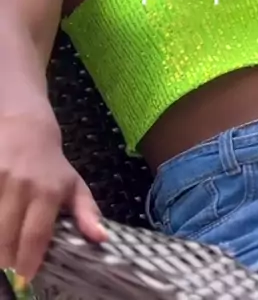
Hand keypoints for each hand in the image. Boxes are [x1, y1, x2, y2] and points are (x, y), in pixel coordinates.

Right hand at [0, 113, 108, 281]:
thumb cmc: (51, 164)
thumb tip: (102, 238)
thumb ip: (87, 213)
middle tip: (11, 265)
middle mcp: (22, 186)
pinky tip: (0, 227)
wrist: (25, 126)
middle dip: (8, 258)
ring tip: (5, 247)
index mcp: (48, 191)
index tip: (26, 275)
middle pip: (8, 237)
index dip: (28, 261)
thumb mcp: (74, 184)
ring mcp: (0, 179)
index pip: (36, 235)